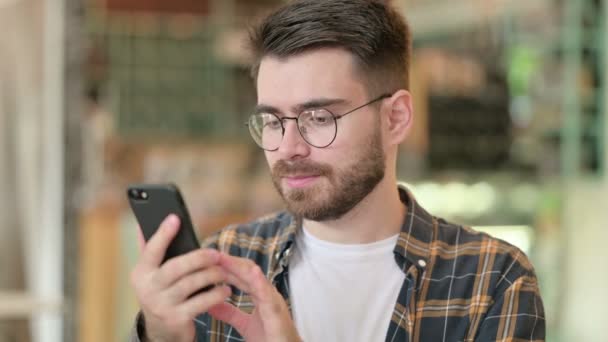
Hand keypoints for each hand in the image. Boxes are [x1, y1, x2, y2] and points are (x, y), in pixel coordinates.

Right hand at [130, 214, 231, 341]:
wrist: (160, 331)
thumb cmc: (161, 292)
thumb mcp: (151, 274)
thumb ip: (149, 250)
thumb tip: (142, 222)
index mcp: (141, 273)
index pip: (151, 250)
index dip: (163, 234)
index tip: (175, 217)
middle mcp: (148, 289)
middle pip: (176, 267)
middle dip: (198, 258)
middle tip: (216, 254)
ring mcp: (161, 305)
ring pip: (191, 284)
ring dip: (212, 275)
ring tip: (224, 271)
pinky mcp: (177, 319)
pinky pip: (201, 302)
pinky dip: (216, 294)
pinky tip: (225, 290)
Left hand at [208, 253, 301, 341]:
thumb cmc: (270, 339)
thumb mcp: (244, 324)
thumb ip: (229, 313)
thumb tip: (211, 304)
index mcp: (260, 295)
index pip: (242, 275)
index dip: (227, 266)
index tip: (210, 259)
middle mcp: (267, 293)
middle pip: (248, 271)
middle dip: (230, 262)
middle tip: (212, 254)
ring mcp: (273, 300)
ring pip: (256, 278)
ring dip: (240, 267)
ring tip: (225, 258)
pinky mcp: (277, 311)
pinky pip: (268, 294)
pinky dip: (261, 282)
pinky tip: (253, 273)